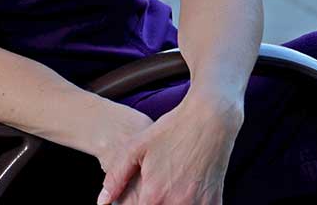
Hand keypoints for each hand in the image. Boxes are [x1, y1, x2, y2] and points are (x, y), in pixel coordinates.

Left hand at [95, 91, 243, 204]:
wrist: (209, 118)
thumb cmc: (170, 130)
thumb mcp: (136, 147)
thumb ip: (116, 177)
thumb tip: (102, 202)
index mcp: (153, 194)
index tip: (136, 198)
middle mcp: (176, 204)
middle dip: (152, 203)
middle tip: (153, 191)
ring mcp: (197, 204)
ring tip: (166, 190)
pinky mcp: (214, 201)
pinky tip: (185, 194)